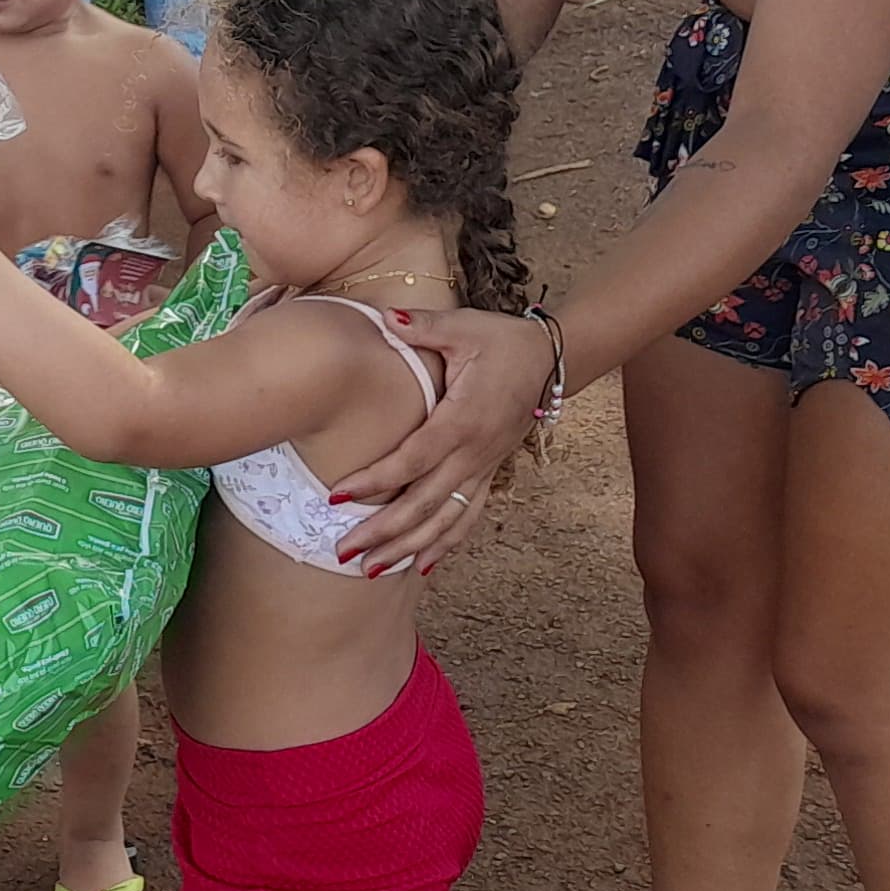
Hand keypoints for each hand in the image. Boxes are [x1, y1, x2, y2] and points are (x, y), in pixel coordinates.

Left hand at [328, 309, 565, 573]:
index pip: (412, 459)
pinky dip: (444, 544)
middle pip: (425, 503)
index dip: (376, 481)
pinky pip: (468, 517)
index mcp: (463, 420)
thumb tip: (386, 318)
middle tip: (342, 552)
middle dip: (383, 531)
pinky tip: (421, 567)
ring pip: (446, 519)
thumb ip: (424, 326)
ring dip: (408, 548)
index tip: (337, 496)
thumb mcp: (464, 326)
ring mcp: (484, 467)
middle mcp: (474, 453)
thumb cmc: (503, 341)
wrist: (552, 358)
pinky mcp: (489, 472)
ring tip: (371, 571)